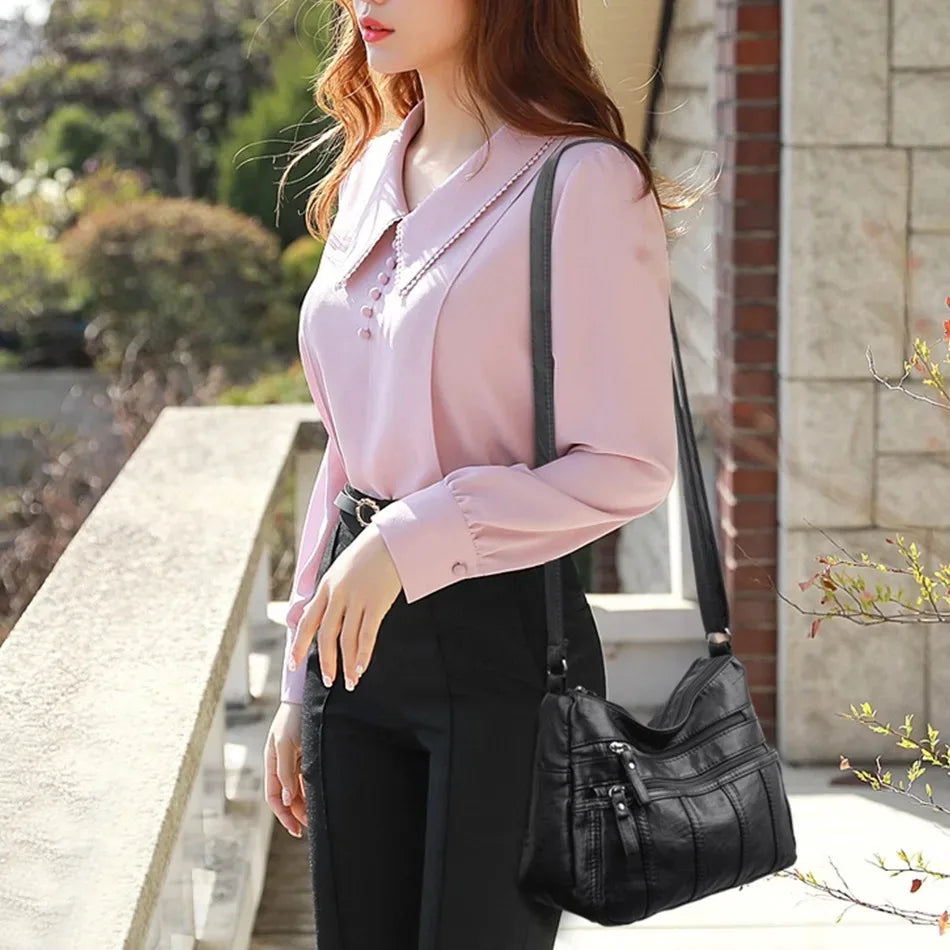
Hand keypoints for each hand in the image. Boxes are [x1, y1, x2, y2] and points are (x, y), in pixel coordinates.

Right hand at [264, 701, 307, 837]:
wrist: (306, 697)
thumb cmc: (292, 719)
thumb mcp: (286, 745)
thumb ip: (285, 772)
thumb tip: (287, 799)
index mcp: (272, 763)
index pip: (275, 797)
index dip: (283, 815)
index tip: (296, 829)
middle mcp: (282, 764)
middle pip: (287, 797)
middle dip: (296, 813)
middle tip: (310, 828)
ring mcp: (295, 760)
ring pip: (299, 789)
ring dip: (306, 803)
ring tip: (318, 817)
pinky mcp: (307, 755)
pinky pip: (308, 778)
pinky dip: (312, 790)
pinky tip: (321, 798)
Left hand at [287, 522, 401, 690]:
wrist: (391, 537)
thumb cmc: (369, 552)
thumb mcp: (341, 568)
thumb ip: (330, 590)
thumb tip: (316, 610)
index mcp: (326, 586)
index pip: (308, 621)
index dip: (299, 645)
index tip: (293, 664)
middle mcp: (338, 594)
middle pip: (326, 635)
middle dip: (327, 662)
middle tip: (328, 681)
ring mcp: (357, 599)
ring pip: (347, 640)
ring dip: (348, 664)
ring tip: (350, 682)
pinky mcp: (376, 602)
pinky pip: (367, 635)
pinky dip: (364, 654)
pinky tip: (362, 668)